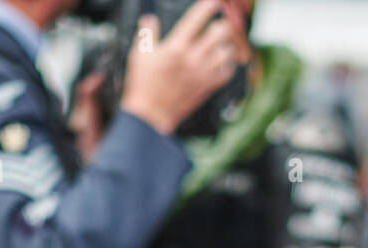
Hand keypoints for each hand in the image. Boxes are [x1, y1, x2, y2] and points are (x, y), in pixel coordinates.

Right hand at [120, 0, 238, 135]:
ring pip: (228, 52)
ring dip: (226, 45)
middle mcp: (193, 58)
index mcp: (176, 47)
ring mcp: (203, 73)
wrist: (151, 116)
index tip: (215, 2)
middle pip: (221, 32)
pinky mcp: (207, 87)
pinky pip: (227, 72)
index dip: (209, 6)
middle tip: (220, 24)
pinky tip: (221, 63)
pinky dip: (227, 65)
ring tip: (221, 44)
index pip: (197, 19)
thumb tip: (150, 20)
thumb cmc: (143, 86)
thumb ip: (147, 35)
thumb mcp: (139, 55)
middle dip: (222, 24)